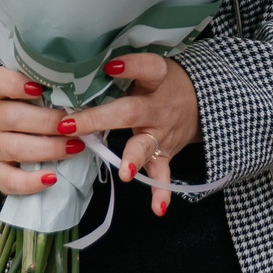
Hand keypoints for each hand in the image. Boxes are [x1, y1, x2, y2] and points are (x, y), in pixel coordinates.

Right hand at [0, 65, 82, 199]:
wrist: (31, 149)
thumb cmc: (45, 117)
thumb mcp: (48, 100)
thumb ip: (56, 96)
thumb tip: (84, 97)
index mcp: (2, 93)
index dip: (14, 84)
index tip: (39, 88)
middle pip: (9, 116)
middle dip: (46, 122)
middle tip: (72, 126)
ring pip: (12, 147)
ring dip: (47, 149)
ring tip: (74, 148)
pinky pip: (8, 179)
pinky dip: (30, 181)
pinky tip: (51, 178)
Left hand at [75, 53, 200, 216]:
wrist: (202, 101)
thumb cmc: (162, 82)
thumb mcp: (150, 66)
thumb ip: (123, 68)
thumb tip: (79, 64)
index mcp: (156, 79)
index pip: (147, 68)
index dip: (131, 67)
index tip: (109, 66)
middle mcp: (159, 106)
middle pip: (131, 112)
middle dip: (99, 119)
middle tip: (70, 125)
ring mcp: (163, 132)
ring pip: (146, 145)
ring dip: (133, 159)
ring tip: (125, 172)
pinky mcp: (166, 153)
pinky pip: (163, 174)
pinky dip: (161, 192)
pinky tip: (157, 208)